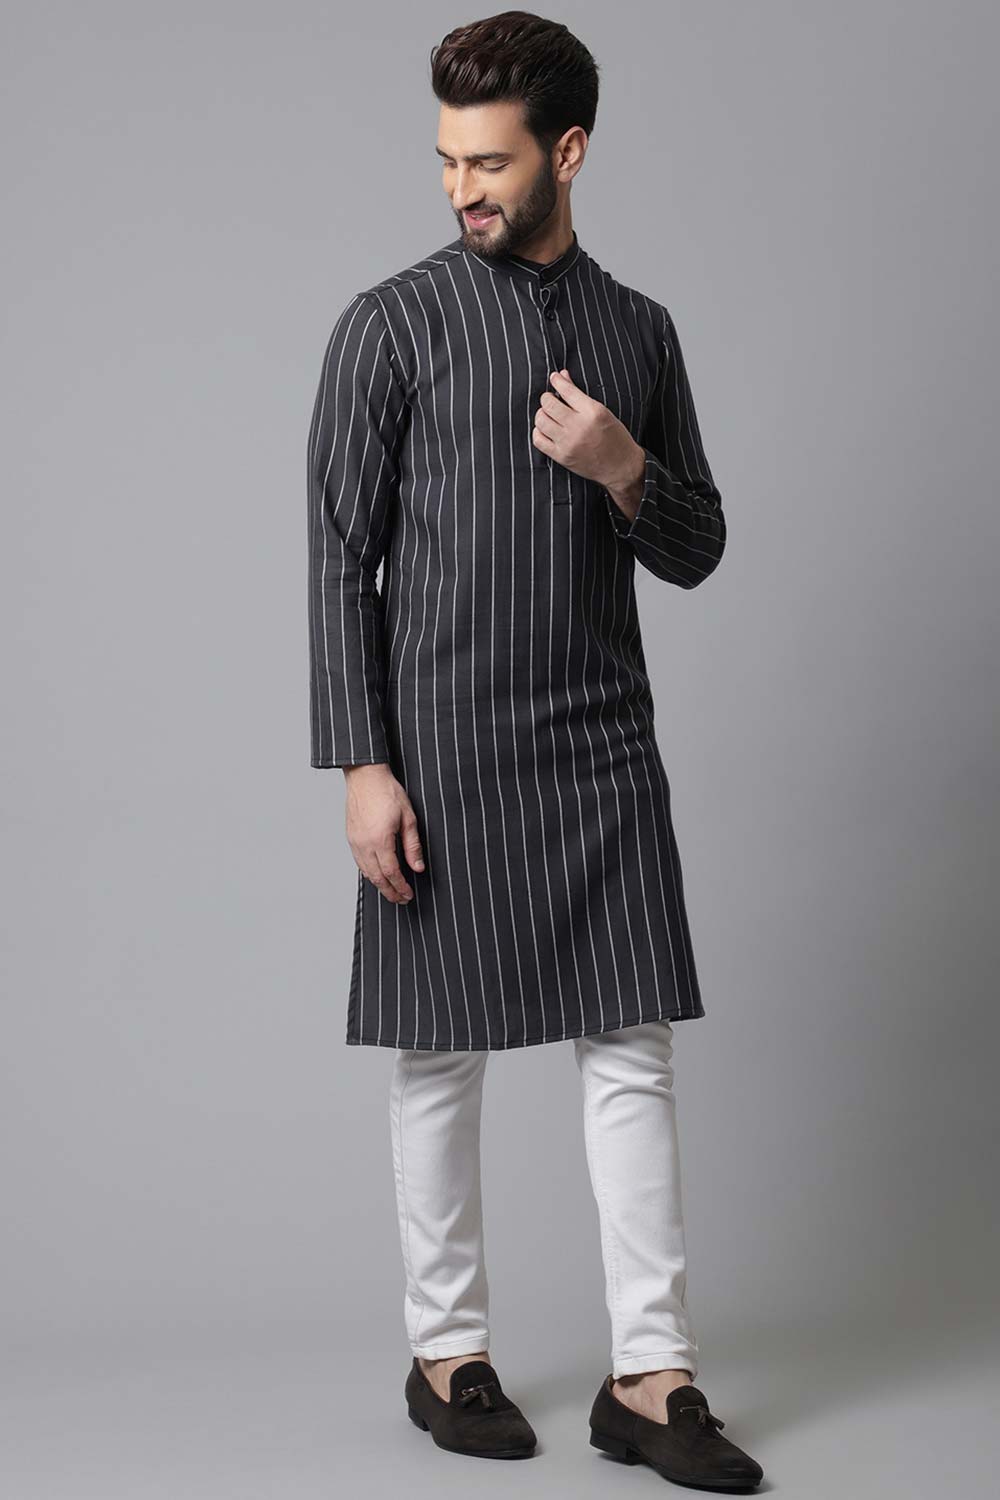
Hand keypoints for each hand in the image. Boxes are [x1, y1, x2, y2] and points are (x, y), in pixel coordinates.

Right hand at [344, 763, 424, 902]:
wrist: (365, 777)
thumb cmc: (387, 792)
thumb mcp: (408, 818)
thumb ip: (412, 846)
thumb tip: (418, 867)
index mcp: (380, 840)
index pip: (392, 873)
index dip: (401, 887)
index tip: (408, 895)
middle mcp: (364, 845)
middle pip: (377, 877)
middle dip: (390, 892)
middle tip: (401, 900)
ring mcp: (355, 842)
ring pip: (366, 872)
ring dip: (379, 885)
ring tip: (391, 891)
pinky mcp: (351, 837)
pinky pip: (360, 863)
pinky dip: (369, 873)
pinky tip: (377, 875)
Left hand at [532, 369, 644, 494]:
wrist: (621, 467)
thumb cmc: (615, 437)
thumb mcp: (603, 411)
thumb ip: (579, 395)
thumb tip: (563, 375)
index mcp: (593, 412)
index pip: (566, 390)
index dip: (557, 381)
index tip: (555, 378)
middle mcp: (579, 427)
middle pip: (549, 404)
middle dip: (547, 397)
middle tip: (550, 399)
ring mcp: (568, 443)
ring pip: (541, 421)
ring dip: (541, 413)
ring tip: (548, 414)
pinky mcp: (562, 456)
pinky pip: (539, 440)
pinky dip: (538, 431)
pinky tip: (545, 429)